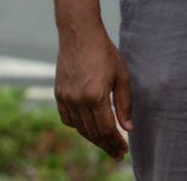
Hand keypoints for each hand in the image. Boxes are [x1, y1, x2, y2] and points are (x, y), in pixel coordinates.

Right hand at [54, 24, 132, 159]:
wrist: (79, 33)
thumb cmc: (104, 52)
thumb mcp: (121, 75)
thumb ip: (124, 104)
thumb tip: (127, 128)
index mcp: (96, 95)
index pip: (107, 129)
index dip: (116, 142)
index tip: (124, 150)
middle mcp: (78, 100)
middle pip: (93, 133)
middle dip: (107, 145)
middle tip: (117, 153)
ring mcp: (66, 97)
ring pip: (80, 128)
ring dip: (93, 139)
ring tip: (105, 143)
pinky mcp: (59, 94)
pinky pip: (67, 119)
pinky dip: (78, 126)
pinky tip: (88, 127)